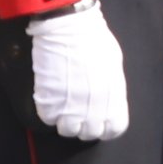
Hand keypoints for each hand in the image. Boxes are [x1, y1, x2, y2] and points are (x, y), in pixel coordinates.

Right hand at [27, 8, 126, 141]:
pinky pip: (47, 119)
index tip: (100, 120)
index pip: (115, 129)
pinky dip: (48, 112)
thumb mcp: (113, 67)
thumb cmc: (95, 42)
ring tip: (62, 106)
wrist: (70, 30)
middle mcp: (95, 107)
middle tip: (78, 112)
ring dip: (64, 121)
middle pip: (90, 133)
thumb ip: (111, 88)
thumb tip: (108, 99)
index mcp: (114, 98)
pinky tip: (50, 99)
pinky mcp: (48, 101)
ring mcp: (71, 106)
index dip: (106, 126)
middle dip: (84, 125)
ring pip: (67, 130)